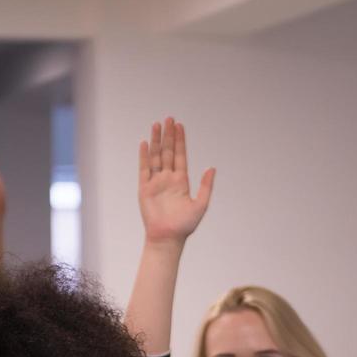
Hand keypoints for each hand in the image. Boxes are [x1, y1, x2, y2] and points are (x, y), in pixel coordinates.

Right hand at [137, 117, 214, 244]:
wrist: (167, 237)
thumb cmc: (184, 225)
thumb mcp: (200, 204)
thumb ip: (206, 186)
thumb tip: (212, 168)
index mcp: (181, 181)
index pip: (181, 155)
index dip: (180, 141)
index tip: (180, 126)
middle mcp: (168, 179)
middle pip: (168, 152)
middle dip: (168, 136)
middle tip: (169, 119)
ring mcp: (156, 182)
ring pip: (156, 157)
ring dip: (156, 141)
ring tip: (156, 125)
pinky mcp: (144, 188)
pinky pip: (144, 169)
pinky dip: (144, 156)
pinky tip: (145, 144)